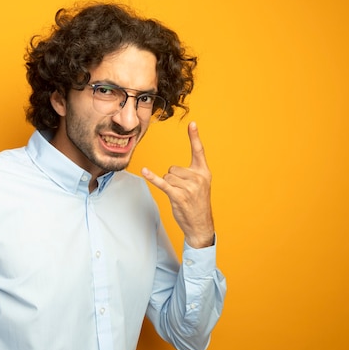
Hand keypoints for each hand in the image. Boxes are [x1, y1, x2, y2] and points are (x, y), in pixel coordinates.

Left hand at [141, 121, 214, 247]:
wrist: (200, 225)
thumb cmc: (197, 204)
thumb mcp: (200, 186)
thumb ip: (191, 174)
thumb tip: (171, 170)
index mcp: (204, 173)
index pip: (199, 151)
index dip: (194, 137)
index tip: (192, 123)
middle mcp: (197, 178)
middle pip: (173, 168)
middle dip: (172, 179)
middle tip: (182, 191)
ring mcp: (188, 187)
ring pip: (167, 176)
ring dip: (168, 186)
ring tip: (179, 196)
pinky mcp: (178, 196)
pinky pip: (162, 183)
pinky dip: (152, 178)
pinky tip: (144, 171)